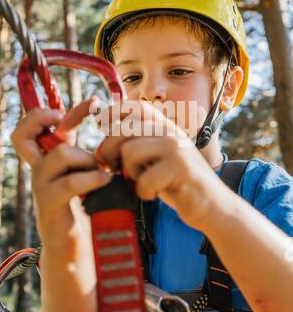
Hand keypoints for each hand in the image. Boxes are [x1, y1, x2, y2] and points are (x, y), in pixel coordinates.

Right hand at [11, 106, 111, 251]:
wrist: (79, 244)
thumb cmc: (89, 206)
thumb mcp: (91, 173)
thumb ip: (93, 155)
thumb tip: (111, 132)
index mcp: (49, 159)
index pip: (36, 127)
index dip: (52, 111)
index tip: (89, 103)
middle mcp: (40, 169)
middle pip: (23, 136)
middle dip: (43, 120)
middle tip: (69, 126)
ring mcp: (41, 186)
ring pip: (60, 154)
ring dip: (87, 159)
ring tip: (102, 173)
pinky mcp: (49, 204)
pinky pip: (70, 182)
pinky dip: (92, 178)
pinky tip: (105, 181)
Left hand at [94, 100, 222, 231]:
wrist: (213, 205)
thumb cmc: (177, 184)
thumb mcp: (156, 161)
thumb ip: (134, 149)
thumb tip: (98, 151)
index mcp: (164, 126)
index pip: (134, 106)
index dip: (111, 113)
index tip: (100, 128)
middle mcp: (170, 131)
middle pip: (123, 130)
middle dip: (109, 152)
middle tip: (113, 168)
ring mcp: (177, 148)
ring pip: (130, 152)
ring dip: (130, 174)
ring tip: (143, 182)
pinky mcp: (181, 168)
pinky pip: (144, 179)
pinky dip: (144, 192)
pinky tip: (154, 194)